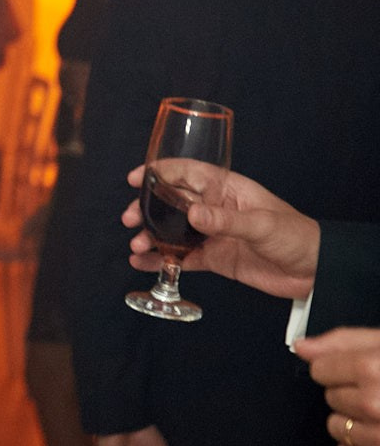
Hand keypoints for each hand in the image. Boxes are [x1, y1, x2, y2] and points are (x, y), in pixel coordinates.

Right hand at [121, 160, 318, 298]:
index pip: (188, 173)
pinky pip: (181, 256)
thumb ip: (225, 220)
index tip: (136, 178)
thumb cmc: (296, 237)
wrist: (316, 272)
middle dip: (146, 208)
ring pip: (172, 230)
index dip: (160, 172)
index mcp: (227, 190)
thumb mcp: (262, 225)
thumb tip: (192, 214)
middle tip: (130, 218)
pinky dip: (161, 259)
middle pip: (171, 202)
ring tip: (137, 244)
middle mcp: (215, 208)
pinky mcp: (214, 257)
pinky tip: (144, 262)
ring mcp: (213, 233)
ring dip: (151, 235)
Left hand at [295, 327, 379, 445]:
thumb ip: (344, 341)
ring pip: (335, 427)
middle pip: (329, 397)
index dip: (339, 368)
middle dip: (349, 393)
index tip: (359, 371)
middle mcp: (374, 404)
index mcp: (373, 369)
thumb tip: (301, 346)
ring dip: (353, 421)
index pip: (320, 369)